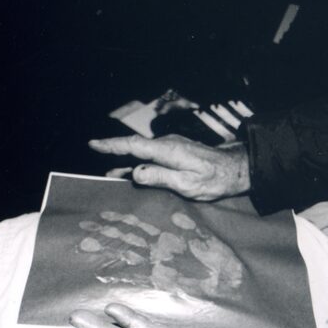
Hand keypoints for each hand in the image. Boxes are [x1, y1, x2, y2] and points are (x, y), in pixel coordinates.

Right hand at [89, 134, 250, 200]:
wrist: (234, 169)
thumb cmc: (214, 179)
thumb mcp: (187, 184)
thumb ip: (160, 177)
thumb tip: (135, 173)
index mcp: (167, 151)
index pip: (133, 146)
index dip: (112, 145)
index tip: (94, 144)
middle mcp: (166, 145)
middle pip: (134, 148)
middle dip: (113, 153)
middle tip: (96, 159)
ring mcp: (170, 148)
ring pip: (142, 154)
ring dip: (126, 163)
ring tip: (109, 175)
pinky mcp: (175, 153)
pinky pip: (151, 157)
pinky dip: (138, 165)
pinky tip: (131, 175)